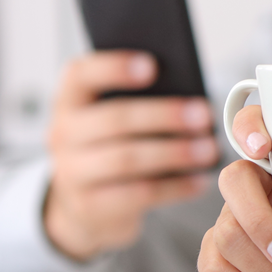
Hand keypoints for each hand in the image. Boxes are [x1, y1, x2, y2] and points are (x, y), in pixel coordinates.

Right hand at [43, 52, 219, 261]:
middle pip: (114, 119)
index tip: (152, 65)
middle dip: (163, 116)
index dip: (113, 68)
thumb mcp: (114, 117)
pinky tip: (200, 180)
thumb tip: (190, 95)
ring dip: (174, 153)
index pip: (80, 74)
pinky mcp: (91, 205)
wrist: (83, 203)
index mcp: (70, 100)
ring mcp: (72, 172)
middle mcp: (63, 133)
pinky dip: (174, 187)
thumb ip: (141, 99)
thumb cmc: (113, 144)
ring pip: (126, 159)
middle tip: (203, 114)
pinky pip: (137, 194)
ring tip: (208, 149)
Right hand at [196, 105, 271, 271]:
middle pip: (231, 179)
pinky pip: (212, 267)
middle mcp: (263, 195)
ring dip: (260, 265)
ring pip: (223, 230)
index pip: (258, 129)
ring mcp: (239, 229)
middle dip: (254, 217)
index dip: (249, 126)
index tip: (264, 147)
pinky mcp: (225, 265)